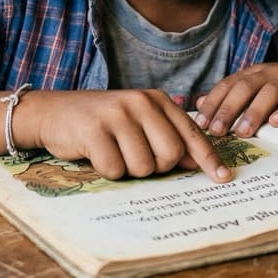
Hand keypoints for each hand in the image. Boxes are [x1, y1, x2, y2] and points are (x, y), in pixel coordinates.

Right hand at [20, 89, 230, 182]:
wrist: (53, 112)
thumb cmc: (102, 123)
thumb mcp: (138, 121)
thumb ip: (167, 137)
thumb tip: (199, 163)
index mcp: (156, 100)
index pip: (191, 133)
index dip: (208, 159)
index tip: (224, 178)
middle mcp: (140, 103)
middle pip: (171, 155)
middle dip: (156, 167)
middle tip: (135, 157)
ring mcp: (117, 115)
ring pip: (143, 166)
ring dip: (129, 170)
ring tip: (113, 152)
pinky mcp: (94, 131)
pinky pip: (115, 170)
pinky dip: (107, 170)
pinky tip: (95, 154)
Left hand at [194, 57, 277, 138]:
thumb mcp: (261, 86)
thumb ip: (232, 94)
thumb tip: (199, 103)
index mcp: (256, 73)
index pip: (228, 84)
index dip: (213, 103)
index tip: (200, 124)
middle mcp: (271, 73)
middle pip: (245, 87)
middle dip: (228, 109)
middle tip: (216, 130)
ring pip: (270, 91)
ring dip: (254, 111)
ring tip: (243, 131)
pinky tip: (277, 123)